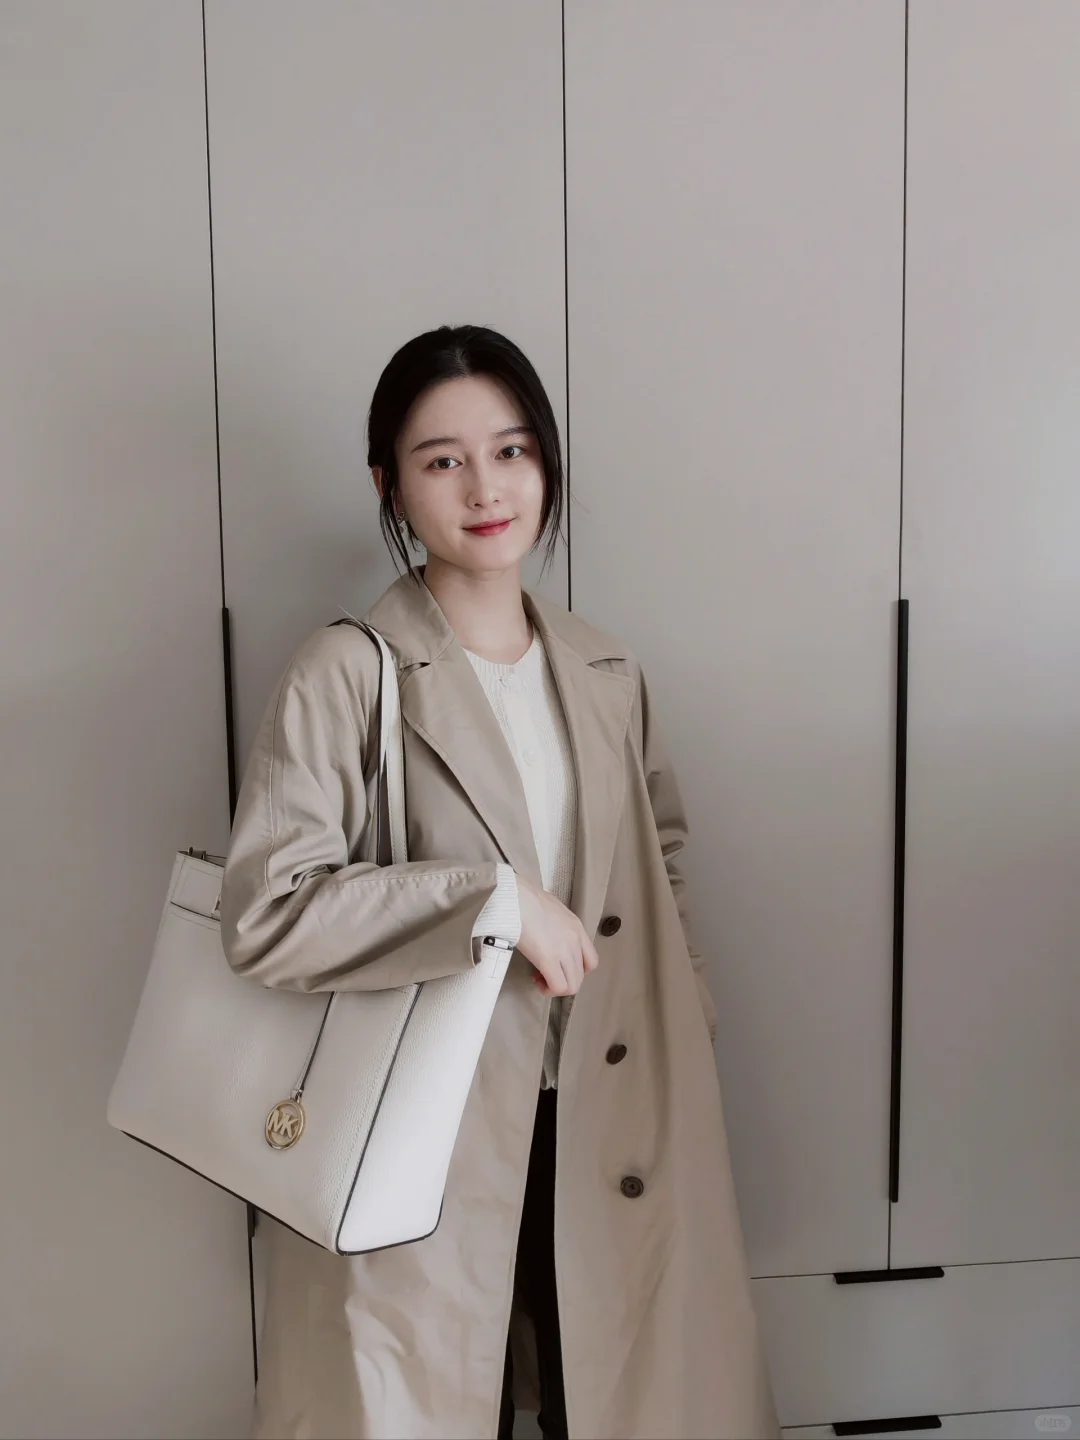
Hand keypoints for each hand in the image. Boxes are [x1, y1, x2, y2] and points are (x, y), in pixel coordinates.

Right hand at [516, 876, 599, 995]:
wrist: (515, 898)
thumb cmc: (526, 898)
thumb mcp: (551, 909)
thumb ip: (556, 924)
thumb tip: (547, 933)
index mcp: (577, 927)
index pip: (591, 960)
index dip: (577, 970)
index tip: (560, 967)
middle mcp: (575, 941)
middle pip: (581, 976)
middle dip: (564, 980)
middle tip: (545, 974)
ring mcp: (564, 951)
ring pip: (572, 985)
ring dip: (556, 987)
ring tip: (540, 978)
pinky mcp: (549, 960)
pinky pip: (558, 987)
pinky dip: (548, 989)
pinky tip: (536, 980)